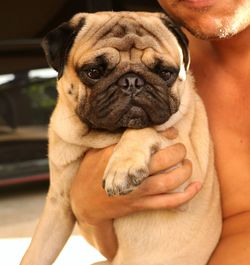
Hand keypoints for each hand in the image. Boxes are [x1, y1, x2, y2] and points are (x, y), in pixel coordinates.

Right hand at [70, 128, 200, 258]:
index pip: (145, 142)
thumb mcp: (95, 152)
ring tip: (187, 164)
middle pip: (162, 161)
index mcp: (119, 157)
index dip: (163, 135)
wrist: (83, 203)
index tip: (172, 132)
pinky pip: (168, 203)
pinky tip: (196, 187)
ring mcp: (137, 192)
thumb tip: (135, 128)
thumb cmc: (89, 174)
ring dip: (184, 172)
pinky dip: (185, 196)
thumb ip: (113, 140)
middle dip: (178, 152)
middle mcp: (132, 174)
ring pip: (168, 182)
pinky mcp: (141, 205)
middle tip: (181, 148)